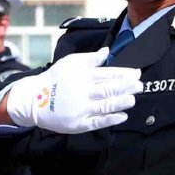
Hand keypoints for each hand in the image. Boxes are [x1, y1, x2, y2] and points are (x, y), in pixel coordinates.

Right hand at [0, 51, 140, 133]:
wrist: (34, 100)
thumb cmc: (54, 79)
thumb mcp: (70, 63)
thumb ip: (90, 58)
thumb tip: (107, 51)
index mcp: (83, 75)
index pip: (108, 74)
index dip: (125, 74)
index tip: (136, 74)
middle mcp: (84, 91)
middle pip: (110, 89)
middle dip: (127, 87)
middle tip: (140, 86)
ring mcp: (81, 109)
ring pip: (106, 105)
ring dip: (122, 102)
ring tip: (132, 99)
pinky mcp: (78, 123)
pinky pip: (98, 122)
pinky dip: (111, 119)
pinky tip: (122, 116)